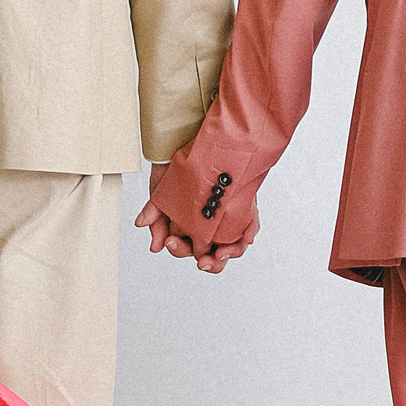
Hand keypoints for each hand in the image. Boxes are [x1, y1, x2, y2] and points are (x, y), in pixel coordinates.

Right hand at [134, 162, 259, 273]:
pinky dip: (248, 233)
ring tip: (220, 254)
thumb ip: (157, 223)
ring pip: (232, 247)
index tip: (175, 246)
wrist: (189, 143)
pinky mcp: (243, 207)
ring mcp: (226, 218)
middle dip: (208, 262)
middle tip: (202, 262)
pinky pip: (250, 227)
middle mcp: (208, 225)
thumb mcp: (161, 198)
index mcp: (188, 226)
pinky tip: (245, 237)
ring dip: (228, 253)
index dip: (182, 251)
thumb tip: (155, 248)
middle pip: (210, 255)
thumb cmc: (174, 172)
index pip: (187, 249)